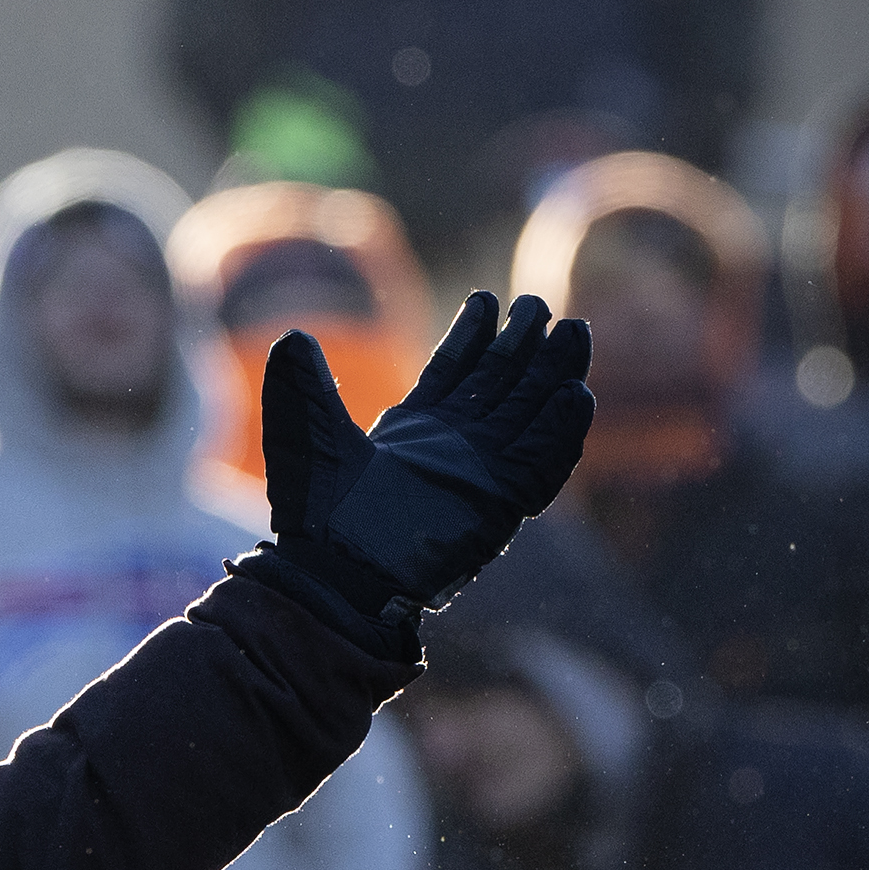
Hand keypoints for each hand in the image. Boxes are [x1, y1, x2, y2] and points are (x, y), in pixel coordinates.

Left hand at [260, 290, 592, 623]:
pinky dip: (561, 430)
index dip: (470, 336)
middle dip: (522, 345)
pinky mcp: (498, 504)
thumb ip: (304, 385)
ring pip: (529, 414)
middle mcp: (451, 450)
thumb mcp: (308, 434)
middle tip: (539, 303)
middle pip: (499, 386)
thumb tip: (291, 337)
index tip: (483, 298)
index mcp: (412, 432)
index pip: (452, 373)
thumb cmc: (315, 512)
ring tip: (574, 330)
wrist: (332, 571)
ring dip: (553, 375)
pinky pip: (541, 462)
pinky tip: (577, 394)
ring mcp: (479, 476)